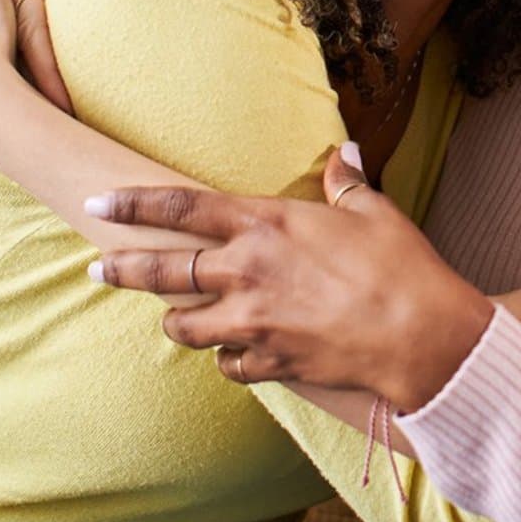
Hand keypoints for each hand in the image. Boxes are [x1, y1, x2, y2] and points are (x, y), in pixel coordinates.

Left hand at [87, 147, 495, 410]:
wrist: (423, 338)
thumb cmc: (402, 267)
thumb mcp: (373, 212)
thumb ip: (345, 183)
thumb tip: (344, 155)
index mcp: (264, 224)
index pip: (178, 208)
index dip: (132, 204)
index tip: (98, 202)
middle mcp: (246, 272)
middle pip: (160, 273)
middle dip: (121, 270)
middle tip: (97, 268)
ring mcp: (253, 322)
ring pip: (183, 327)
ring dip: (175, 322)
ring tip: (176, 318)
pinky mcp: (270, 362)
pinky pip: (227, 366)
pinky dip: (227, 360)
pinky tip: (234, 354)